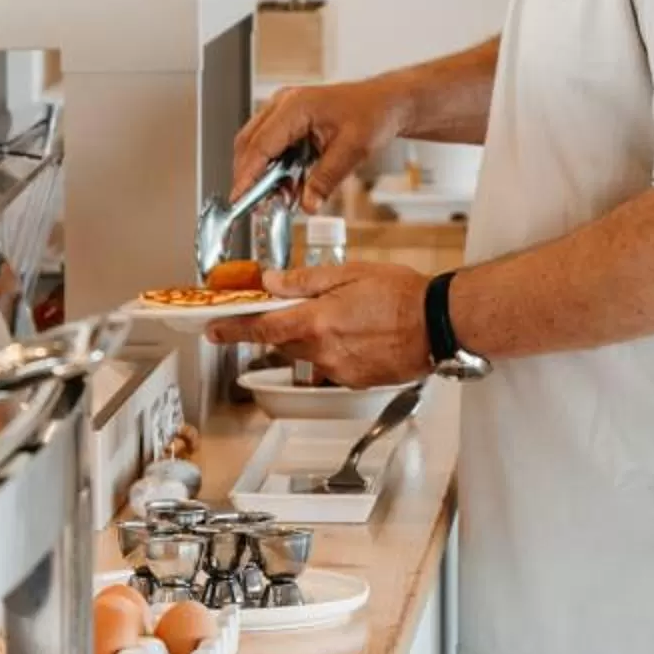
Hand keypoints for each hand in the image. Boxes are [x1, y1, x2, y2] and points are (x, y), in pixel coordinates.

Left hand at [210, 262, 431, 386]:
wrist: (440, 324)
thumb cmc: (403, 295)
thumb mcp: (349, 274)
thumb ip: (305, 281)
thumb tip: (272, 282)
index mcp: (317, 322)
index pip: (261, 328)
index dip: (232, 330)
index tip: (214, 330)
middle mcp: (323, 351)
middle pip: (283, 342)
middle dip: (280, 327)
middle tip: (292, 309)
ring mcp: (340, 369)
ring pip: (306, 355)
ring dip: (309, 338)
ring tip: (338, 318)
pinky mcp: (356, 380)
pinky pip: (330, 366)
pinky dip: (332, 351)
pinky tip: (355, 334)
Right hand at [233, 80, 410, 210]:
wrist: (385, 103)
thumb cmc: (372, 115)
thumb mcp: (352, 151)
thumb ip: (326, 179)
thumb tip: (307, 205)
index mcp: (296, 106)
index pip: (260, 145)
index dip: (247, 175)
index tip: (239, 198)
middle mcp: (283, 104)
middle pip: (249, 144)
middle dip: (250, 177)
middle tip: (259, 205)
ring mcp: (283, 109)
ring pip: (256, 145)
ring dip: (263, 174)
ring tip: (282, 198)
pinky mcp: (288, 119)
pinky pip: (270, 144)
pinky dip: (273, 167)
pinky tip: (288, 185)